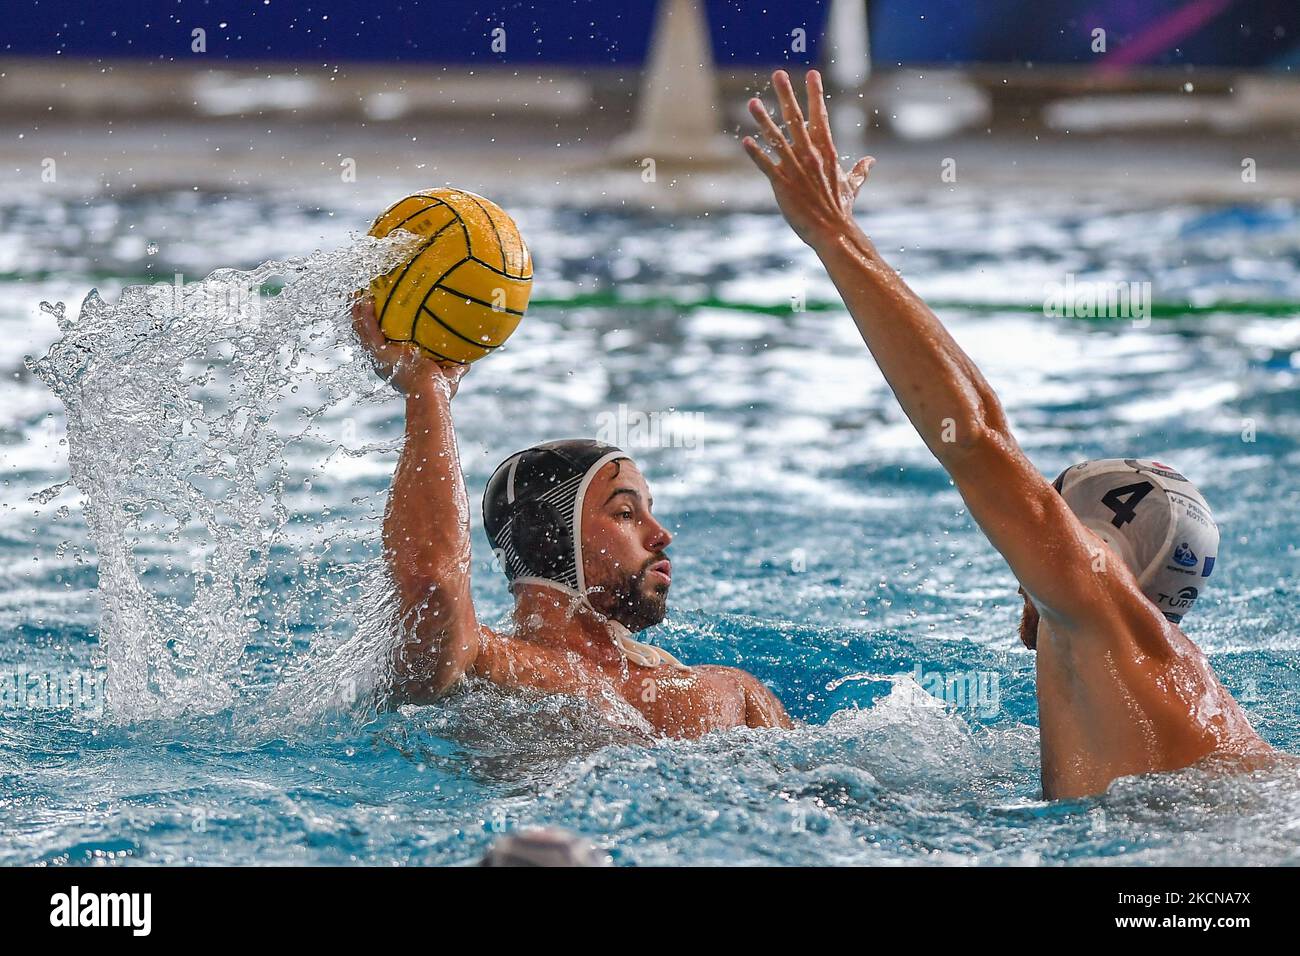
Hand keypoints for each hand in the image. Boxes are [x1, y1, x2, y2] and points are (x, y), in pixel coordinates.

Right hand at [351, 297, 467, 399]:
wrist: (430, 395)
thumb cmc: (439, 392)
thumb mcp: (449, 376)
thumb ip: (456, 367)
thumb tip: (468, 360)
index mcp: (396, 367)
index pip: (385, 348)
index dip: (380, 335)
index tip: (381, 324)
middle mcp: (383, 363)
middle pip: (369, 338)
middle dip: (364, 321)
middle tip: (362, 304)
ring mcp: (380, 358)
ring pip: (363, 333)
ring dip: (359, 315)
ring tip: (357, 297)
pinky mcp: (380, 354)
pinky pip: (369, 331)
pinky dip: (365, 316)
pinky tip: (363, 301)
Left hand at [743, 69, 873, 246]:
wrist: (833, 232)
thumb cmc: (841, 210)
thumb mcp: (851, 187)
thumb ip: (859, 171)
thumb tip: (871, 161)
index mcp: (826, 152)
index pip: (821, 116)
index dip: (815, 94)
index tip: (811, 74)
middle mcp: (810, 155)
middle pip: (796, 119)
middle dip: (786, 95)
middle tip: (777, 74)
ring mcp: (796, 169)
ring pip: (777, 139)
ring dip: (763, 120)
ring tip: (752, 102)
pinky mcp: (782, 185)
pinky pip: (766, 166)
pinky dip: (756, 154)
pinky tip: (745, 141)